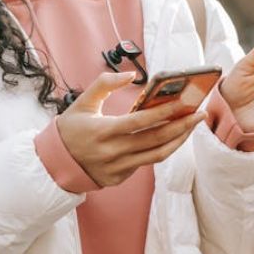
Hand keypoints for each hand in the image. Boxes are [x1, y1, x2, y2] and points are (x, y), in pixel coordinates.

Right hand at [56, 71, 205, 186]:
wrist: (53, 164)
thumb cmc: (70, 129)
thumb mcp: (82, 102)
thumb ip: (104, 83)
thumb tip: (131, 75)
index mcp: (103, 131)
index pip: (140, 122)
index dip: (163, 113)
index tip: (183, 103)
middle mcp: (112, 152)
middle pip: (155, 140)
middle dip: (181, 126)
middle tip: (199, 114)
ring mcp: (117, 168)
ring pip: (157, 155)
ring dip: (179, 140)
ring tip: (192, 125)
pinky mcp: (120, 178)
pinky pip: (147, 162)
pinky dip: (162, 149)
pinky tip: (174, 136)